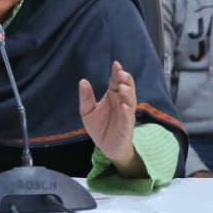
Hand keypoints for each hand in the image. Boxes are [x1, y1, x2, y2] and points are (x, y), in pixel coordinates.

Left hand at [79, 61, 144, 175]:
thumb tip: (83, 81)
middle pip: (126, 88)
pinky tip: (124, 106)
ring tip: (124, 87)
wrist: (106, 148)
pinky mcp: (127, 126)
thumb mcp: (87, 112)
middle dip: (125, 80)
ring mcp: (126, 114)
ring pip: (130, 101)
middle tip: (121, 73)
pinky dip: (127, 112)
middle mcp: (121, 102)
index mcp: (112, 96)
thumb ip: (86, 97)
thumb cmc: (99, 128)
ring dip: (128, 94)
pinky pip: (128, 118)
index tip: (116, 64)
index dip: (117, 73)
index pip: (116, 82)